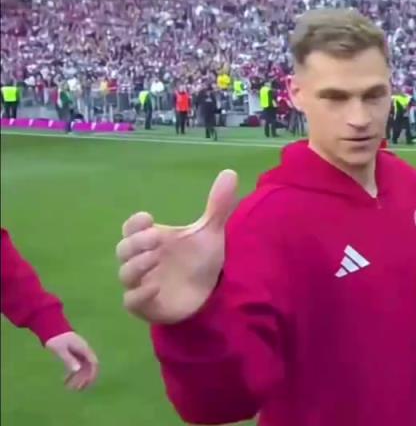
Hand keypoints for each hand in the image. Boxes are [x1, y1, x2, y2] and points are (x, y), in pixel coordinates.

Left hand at [45, 332, 97, 390]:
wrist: (52, 328)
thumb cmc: (56, 339)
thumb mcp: (61, 350)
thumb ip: (69, 359)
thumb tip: (77, 370)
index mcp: (84, 349)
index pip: (93, 363)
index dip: (92, 374)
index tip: (86, 384)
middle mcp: (84, 351)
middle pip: (89, 367)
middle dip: (84, 379)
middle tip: (77, 389)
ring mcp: (80, 352)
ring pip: (83, 367)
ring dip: (78, 378)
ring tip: (69, 388)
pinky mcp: (75, 353)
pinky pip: (77, 365)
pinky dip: (73, 373)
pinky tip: (65, 380)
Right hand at [116, 170, 237, 324]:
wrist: (209, 294)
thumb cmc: (200, 260)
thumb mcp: (210, 232)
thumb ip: (217, 205)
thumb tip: (230, 172)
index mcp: (152, 240)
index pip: (130, 228)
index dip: (134, 223)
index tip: (148, 218)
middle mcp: (143, 261)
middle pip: (123, 249)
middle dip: (135, 242)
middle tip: (155, 238)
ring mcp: (142, 284)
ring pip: (125, 274)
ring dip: (136, 265)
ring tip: (155, 258)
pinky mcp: (147, 306)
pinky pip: (132, 302)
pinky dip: (139, 295)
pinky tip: (155, 288)